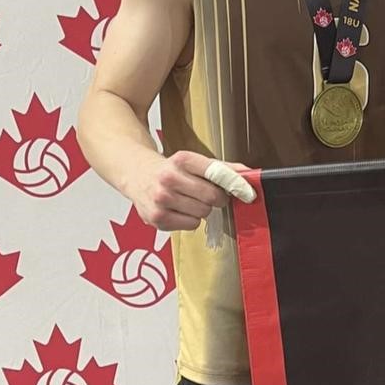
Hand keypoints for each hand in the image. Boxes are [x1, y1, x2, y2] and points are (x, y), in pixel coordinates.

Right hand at [131, 150, 254, 230]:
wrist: (137, 174)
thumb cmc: (170, 169)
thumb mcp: (194, 162)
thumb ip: (222, 168)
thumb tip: (247, 175)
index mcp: (182, 159)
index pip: (216, 173)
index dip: (235, 183)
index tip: (247, 192)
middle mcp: (169, 177)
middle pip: (212, 197)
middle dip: (216, 198)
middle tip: (209, 195)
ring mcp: (161, 199)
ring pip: (202, 213)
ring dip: (202, 210)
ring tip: (189, 201)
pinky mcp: (156, 218)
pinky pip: (191, 225)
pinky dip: (191, 220)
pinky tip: (180, 210)